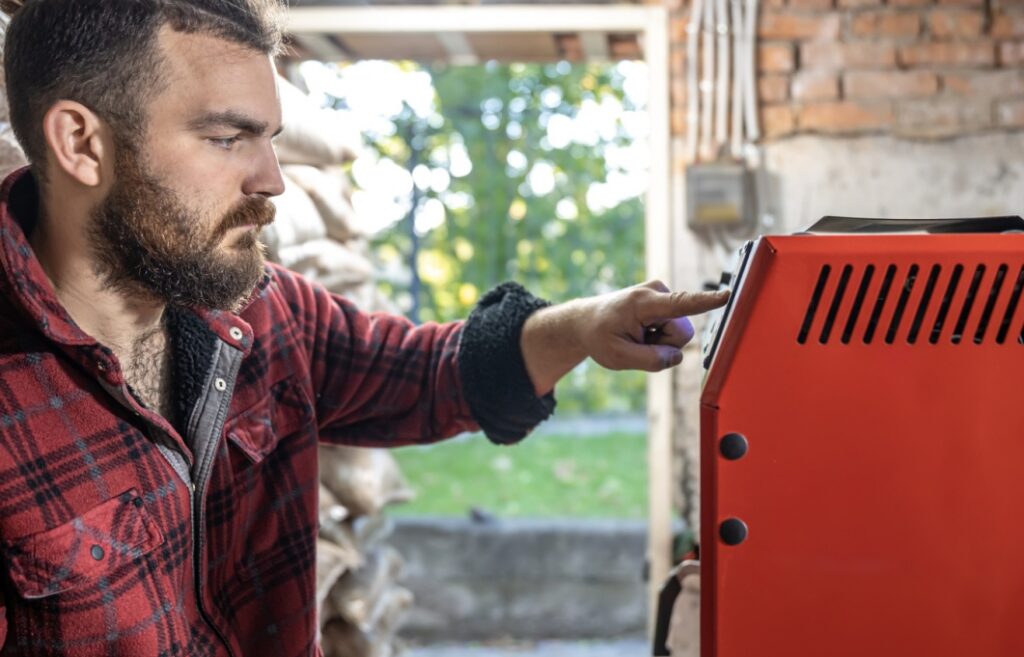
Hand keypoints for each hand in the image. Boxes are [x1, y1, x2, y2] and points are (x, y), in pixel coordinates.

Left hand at [576, 280, 729, 372]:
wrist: (587, 320)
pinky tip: (642, 332)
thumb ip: (651, 361)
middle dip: (664, 346)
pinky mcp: (666, 303)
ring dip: (660, 343)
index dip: (705, 302)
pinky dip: (659, 338)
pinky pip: (675, 331)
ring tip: (637, 336)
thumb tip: (677, 356)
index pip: (681, 303)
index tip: (727, 295)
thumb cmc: (599, 336)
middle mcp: (657, 292)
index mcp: (643, 303)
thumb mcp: (618, 357)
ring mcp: (663, 295)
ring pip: (679, 335)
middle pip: (682, 334)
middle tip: (636, 342)